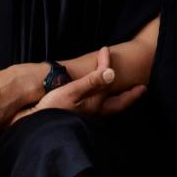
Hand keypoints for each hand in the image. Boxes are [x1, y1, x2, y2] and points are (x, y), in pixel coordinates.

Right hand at [17, 46, 144, 122]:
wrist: (34, 127)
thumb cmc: (50, 109)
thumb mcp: (70, 92)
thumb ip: (91, 81)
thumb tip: (112, 72)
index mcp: (95, 104)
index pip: (107, 79)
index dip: (106, 63)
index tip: (104, 49)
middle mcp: (94, 112)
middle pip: (118, 103)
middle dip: (130, 95)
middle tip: (141, 89)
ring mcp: (86, 117)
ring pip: (109, 109)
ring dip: (119, 101)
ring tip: (123, 95)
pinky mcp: (76, 120)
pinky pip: (98, 111)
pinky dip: (104, 105)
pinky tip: (98, 104)